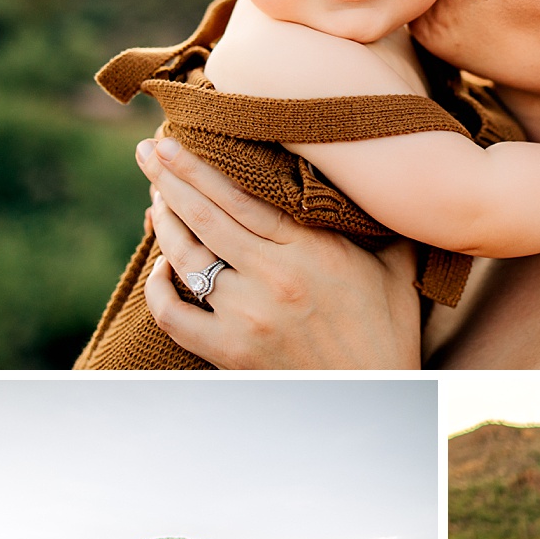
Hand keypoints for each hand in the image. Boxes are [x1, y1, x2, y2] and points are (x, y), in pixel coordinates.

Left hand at [136, 134, 421, 367]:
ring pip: (186, 258)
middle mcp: (273, 279)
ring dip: (163, 223)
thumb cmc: (388, 330)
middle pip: (205, 216)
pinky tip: (159, 267)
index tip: (172, 142)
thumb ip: (378, 219)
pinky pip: (174, 315)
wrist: (375, 397)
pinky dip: (158, 289)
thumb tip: (374, 174)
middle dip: (169, 179)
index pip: (240, 196)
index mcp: (311, 251)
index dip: (200, 166)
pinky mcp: (229, 352)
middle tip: (145, 152)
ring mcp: (246, 317)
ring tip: (155, 199)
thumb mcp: (394, 266)